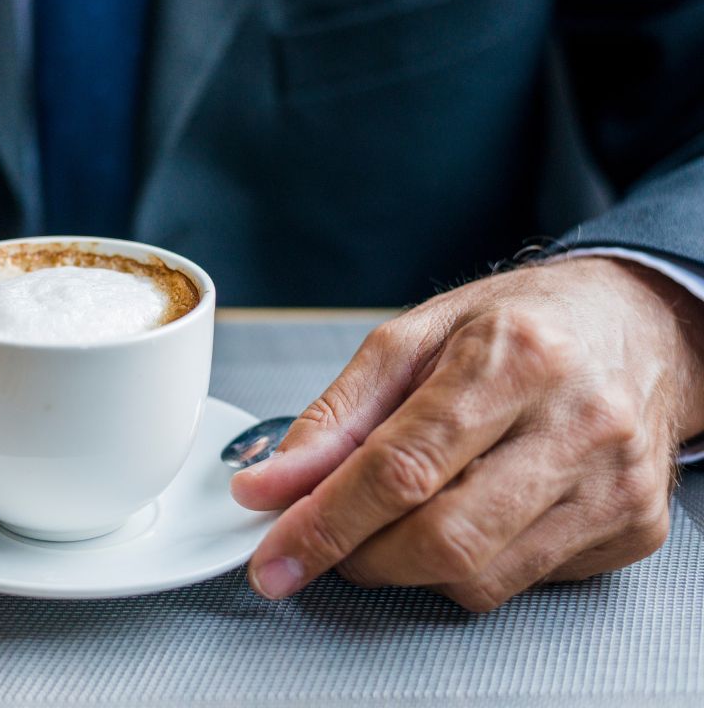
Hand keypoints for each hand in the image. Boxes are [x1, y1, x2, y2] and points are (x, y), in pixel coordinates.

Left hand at [231, 257, 703, 610]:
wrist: (638, 328)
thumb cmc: (519, 325)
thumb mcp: (414, 339)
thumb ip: (337, 416)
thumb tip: (271, 485)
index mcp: (515, 357)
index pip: (402, 467)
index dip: (326, 522)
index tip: (274, 555)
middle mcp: (577, 423)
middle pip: (442, 538)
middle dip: (360, 556)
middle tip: (328, 539)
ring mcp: (614, 485)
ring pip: (478, 578)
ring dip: (408, 567)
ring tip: (398, 516)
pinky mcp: (632, 530)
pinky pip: (519, 584)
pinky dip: (467, 567)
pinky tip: (467, 513)